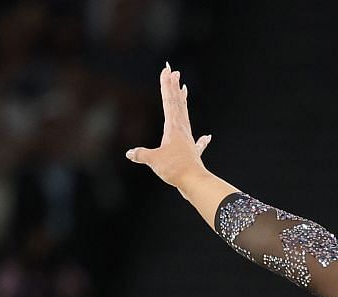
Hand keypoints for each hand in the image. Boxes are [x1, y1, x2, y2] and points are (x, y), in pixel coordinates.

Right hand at [125, 62, 211, 186]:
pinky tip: (207, 137)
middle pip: (178, 104)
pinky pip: (197, 144)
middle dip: (174, 87)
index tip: (166, 71)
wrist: (195, 183)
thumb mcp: (154, 160)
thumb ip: (142, 155)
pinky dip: (202, 140)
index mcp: (173, 128)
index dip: (166, 86)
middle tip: (174, 71)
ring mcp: (189, 141)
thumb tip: (130, 153)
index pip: (168, 102)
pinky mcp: (193, 154)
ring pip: (185, 117)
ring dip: (183, 103)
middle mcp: (182, 131)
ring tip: (184, 89)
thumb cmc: (175, 169)